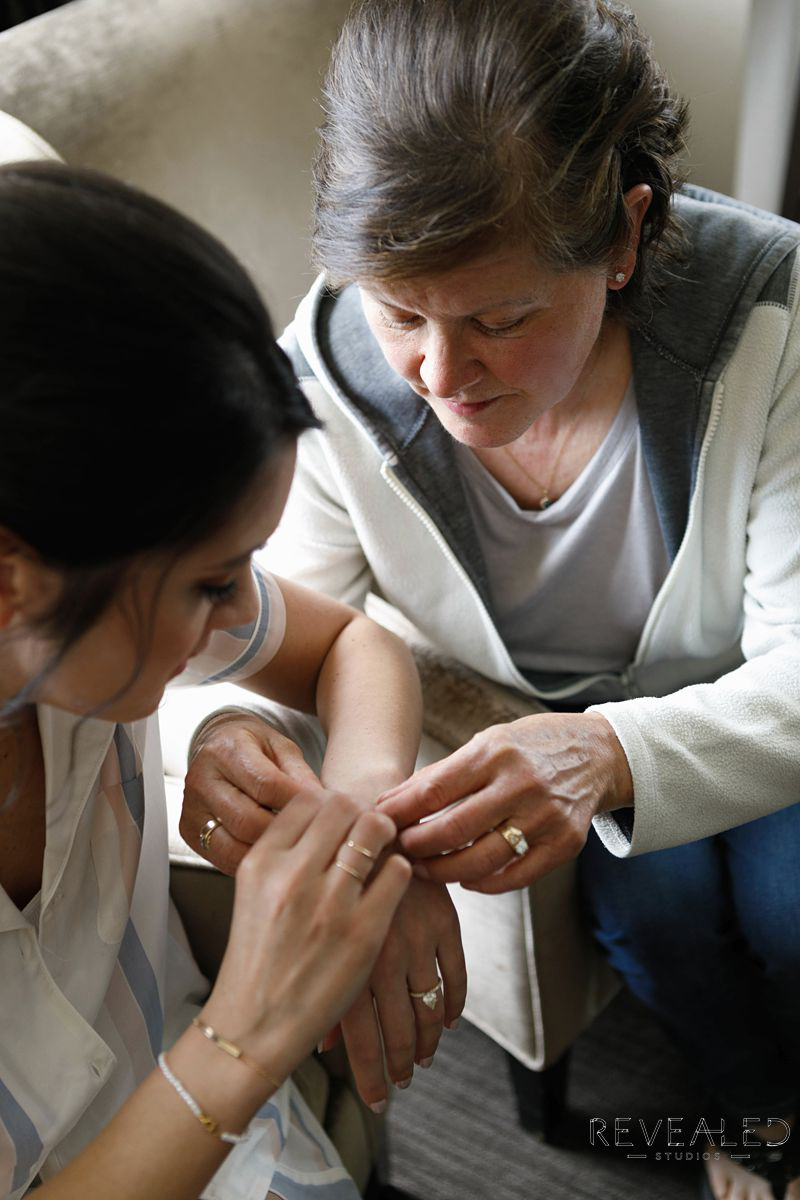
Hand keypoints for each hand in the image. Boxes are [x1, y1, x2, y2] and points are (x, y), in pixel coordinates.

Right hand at [180, 715, 322, 873]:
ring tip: (293, 849)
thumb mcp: (282, 749)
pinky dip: (250, 861)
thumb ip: (300, 776)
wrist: (218, 745)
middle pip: (247, 820)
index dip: (295, 803)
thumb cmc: (254, 747)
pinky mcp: (188, 831)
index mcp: (227, 750)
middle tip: (310, 838)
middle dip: (284, 832)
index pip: (265, 784)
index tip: (320, 814)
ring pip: (233, 845)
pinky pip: (222, 858)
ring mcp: (191, 808)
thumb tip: (323, 805)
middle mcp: (202, 779)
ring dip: (268, 851)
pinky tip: (270, 855)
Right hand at [201, 791, 411, 1083]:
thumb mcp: (254, 894)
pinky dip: (400, 869)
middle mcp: (293, 876)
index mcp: (262, 862)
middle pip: (342, 806)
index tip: (338, 815)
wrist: (254, 1026)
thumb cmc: (257, 959)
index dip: (329, 801)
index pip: (307, 800)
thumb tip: (318, 816)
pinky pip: (397, 873)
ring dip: (384, 833)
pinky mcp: (364, 932)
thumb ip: (282, 854)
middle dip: (359, 811)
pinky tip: (391, 879)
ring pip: (374, 831)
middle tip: (367, 825)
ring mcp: (331, 904)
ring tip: (384, 844)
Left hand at [333, 877, 466, 1109]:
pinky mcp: (443, 919)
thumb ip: (324, 978)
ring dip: (427, 1040)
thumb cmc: (331, 872)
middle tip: (401, 1080)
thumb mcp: (316, 925)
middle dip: (400, 1064)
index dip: (371, 1074)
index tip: (376, 1099)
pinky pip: (456, 974)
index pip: (362, 1037)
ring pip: (429, 1008)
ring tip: (421, 1059)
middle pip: (400, 1030)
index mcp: (343, 957)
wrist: (365, 818)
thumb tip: (325, 1043)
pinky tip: (447, 1021)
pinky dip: (454, 1004)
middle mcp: (381, 953)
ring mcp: (416, 937)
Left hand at [378, 712, 632, 891]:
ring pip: (481, 859)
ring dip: (444, 871)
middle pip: (454, 829)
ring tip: (424, 869)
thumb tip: (391, 803)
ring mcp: (545, 817)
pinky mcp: (565, 843)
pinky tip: (465, 878)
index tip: (377, 822)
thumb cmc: (531, 746)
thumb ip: (444, 774)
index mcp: (495, 753)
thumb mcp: (488, 742)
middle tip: (396, 852)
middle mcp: (521, 784)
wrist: (598, 753)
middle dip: (417, 846)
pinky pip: (515, 876)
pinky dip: (484, 883)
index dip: (400, 811)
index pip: (435, 789)